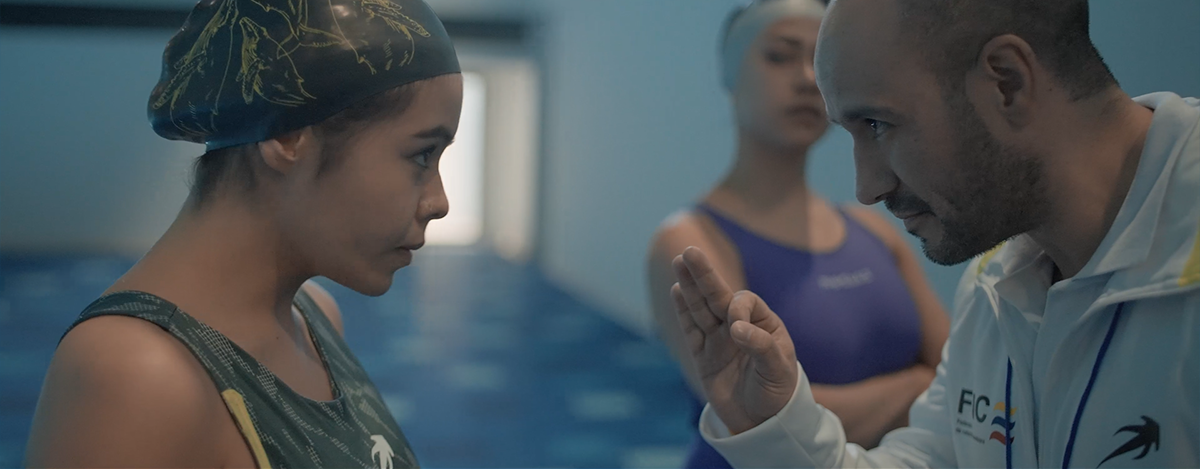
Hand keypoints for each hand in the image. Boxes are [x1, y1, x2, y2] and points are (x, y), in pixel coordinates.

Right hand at [671, 246, 798, 433]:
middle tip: (690, 252)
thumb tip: (735, 328)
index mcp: (763, 323)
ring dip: (689, 286)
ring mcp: (718, 339)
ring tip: (679, 261)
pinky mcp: (703, 355)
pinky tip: (676, 290)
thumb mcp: (778, 370)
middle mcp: (739, 326)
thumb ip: (760, 346)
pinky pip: (691, 329)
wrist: (761, 422)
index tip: (735, 331)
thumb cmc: (777, 393)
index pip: (744, 303)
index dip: (737, 309)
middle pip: (718, 296)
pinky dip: (683, 311)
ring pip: (701, 308)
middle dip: (704, 275)